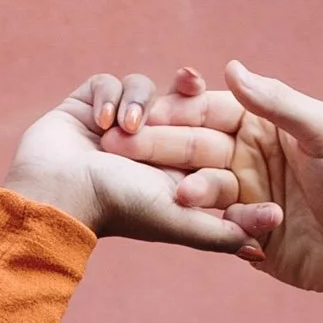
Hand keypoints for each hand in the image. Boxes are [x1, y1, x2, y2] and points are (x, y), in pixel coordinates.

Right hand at [3, 68, 280, 254]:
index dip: (209, 111)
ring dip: (137, 103)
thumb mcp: (182, 222)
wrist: (54, 200)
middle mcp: (150, 148)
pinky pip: (108, 81)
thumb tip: (268, 241)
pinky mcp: (88, 107)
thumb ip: (225, 233)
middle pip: (176, 104)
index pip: (206, 131)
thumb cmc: (119, 211)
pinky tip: (99, 123)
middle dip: (175, 99)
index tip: (203, 92)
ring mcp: (117, 126)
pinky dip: (107, 97)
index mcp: (176, 170)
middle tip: (184, 85)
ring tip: (120, 128)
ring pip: (144, 90)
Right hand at [103, 60, 322, 298]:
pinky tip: (191, 219)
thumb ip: (278, 102)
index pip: (212, 111)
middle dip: (162, 147)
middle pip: (195, 146)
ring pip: (200, 184)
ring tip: (177, 194)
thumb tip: (230, 68)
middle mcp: (247, 156)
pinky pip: (214, 222)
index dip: (181, 112)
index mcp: (263, 125)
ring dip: (184, 186)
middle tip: (126, 148)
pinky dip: (202, 219)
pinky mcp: (243, 232)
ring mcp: (243, 195)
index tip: (151, 113)